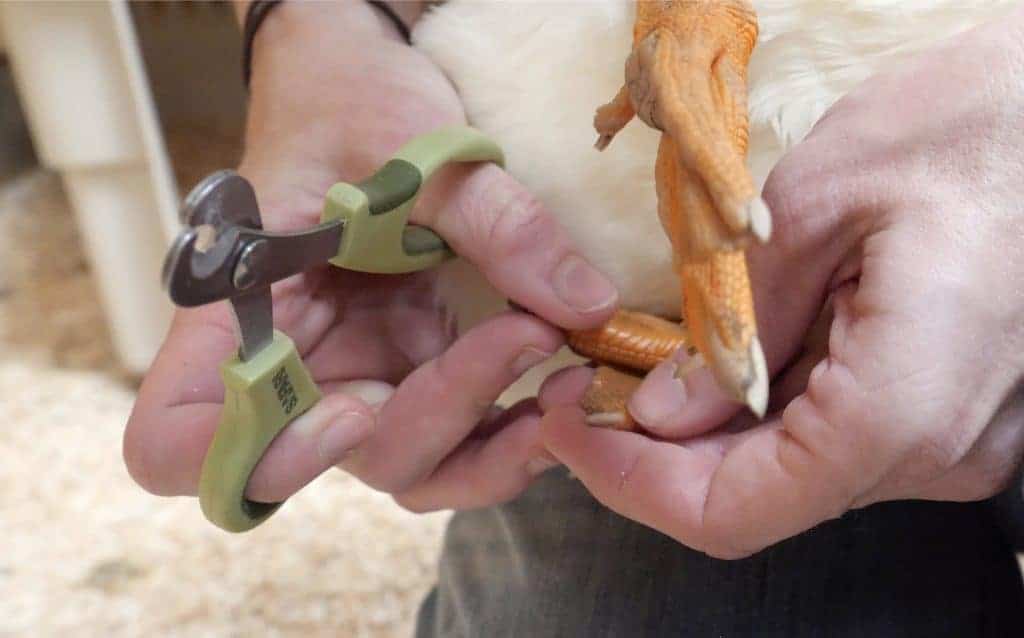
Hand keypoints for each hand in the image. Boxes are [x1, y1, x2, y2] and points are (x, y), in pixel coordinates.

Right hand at [124, 2, 617, 511]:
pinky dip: (512, 428)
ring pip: (415, 466)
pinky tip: (563, 383)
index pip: (179, 443)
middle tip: (532, 336)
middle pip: (351, 460)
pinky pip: (458, 435)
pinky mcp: (411, 368)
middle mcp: (293, 366)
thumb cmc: (350, 102)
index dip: (261, 460)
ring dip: (495, 450)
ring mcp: (356, 374)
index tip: (358, 405)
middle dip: (449, 416)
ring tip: (571, 381)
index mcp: (239, 315)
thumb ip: (497, 225)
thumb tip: (583, 305)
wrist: (362, 84)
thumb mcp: (416, 149)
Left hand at [540, 10, 1023, 557]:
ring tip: (634, 369)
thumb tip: (662, 411)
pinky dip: (756, 415)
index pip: (734, 512)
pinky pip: (831, 440)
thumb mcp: (818, 208)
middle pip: (756, 499)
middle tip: (582, 390)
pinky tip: (713, 363)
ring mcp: (951, 442)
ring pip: (790, 474)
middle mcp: (935, 454)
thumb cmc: (965, 131)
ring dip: (700, 437)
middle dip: (653, 456)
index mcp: (899, 410)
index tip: (569, 427)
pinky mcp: (948, 414)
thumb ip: (735, 326)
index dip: (631, 484)